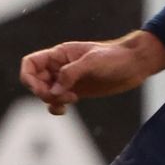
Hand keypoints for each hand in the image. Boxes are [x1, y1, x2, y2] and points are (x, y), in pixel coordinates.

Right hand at [20, 31, 164, 115]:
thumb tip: (55, 90)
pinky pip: (57, 101)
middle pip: (35, 81)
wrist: (135, 64)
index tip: (42, 88)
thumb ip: (71, 73)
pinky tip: (66, 109)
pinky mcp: (77, 91)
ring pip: (46, 93)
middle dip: (43, 92)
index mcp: (59, 54)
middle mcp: (60, 67)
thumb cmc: (115, 57)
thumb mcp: (93, 62)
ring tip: (71, 99)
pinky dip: (56, 107)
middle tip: (62, 96)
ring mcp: (68, 80)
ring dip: (51, 100)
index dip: (28, 77)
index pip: (30, 64)